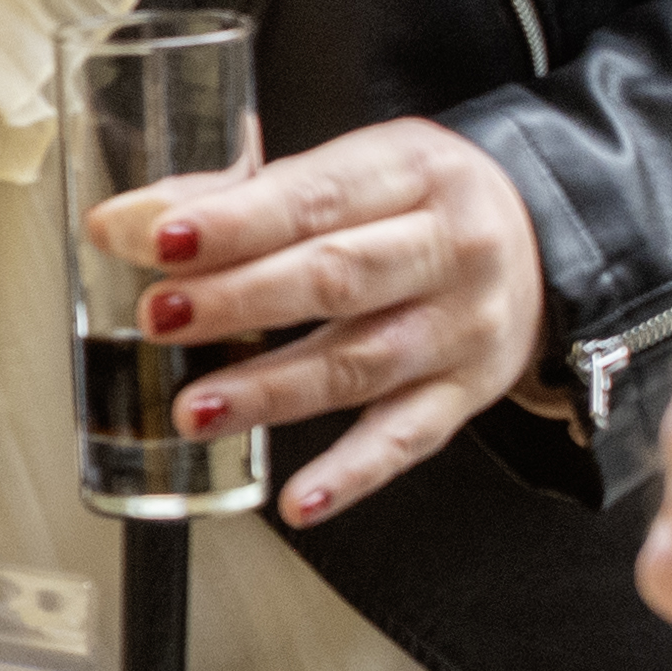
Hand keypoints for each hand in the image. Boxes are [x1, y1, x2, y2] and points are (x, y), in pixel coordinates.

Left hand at [82, 115, 544, 526]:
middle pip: (338, 278)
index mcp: (411, 171)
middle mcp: (447, 249)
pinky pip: (406, 440)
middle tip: (160, 319)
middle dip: (241, 301)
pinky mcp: (464, 396)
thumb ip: (237, 194)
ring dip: (271, 391)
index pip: (315, 198)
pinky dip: (352, 474)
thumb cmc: (417, 203)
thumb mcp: (348, 171)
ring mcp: (460, 329)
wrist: (543, 242)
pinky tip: (298, 500)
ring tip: (195, 410)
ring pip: (361, 363)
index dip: (235, 222)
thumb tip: (128, 221)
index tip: (161, 241)